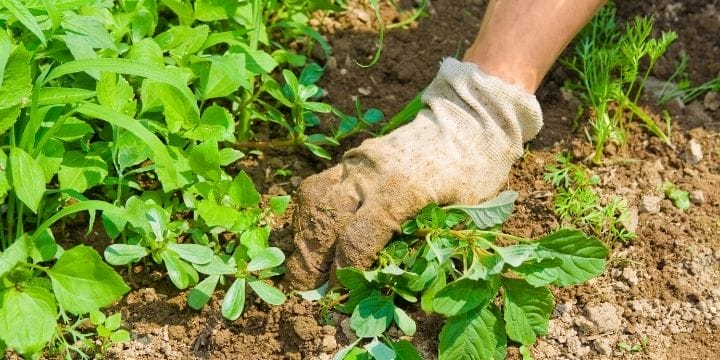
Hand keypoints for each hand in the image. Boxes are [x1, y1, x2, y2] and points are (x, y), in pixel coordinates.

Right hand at [284, 58, 542, 289]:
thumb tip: (392, 283)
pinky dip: (311, 214)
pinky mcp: (353, 157)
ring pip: (314, 200)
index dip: (344, 272)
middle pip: (325, 219)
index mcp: (401, 190)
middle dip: (310, 259)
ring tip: (304, 264)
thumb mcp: (465, 213)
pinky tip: (313, 234)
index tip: (340, 294)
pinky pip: (320, 186)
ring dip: (303, 235)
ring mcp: (358, 161)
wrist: (469, 119)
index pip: (357, 239)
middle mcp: (371, 173)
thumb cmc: (475, 171)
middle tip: (307, 289)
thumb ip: (429, 244)